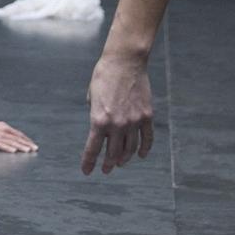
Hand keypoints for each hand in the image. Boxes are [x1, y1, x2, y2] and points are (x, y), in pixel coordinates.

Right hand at [0, 121, 37, 153]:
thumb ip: (5, 130)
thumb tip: (14, 135)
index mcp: (4, 127)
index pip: (18, 134)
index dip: (26, 139)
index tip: (32, 144)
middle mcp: (2, 131)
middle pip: (17, 138)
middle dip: (27, 143)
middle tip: (35, 149)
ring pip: (11, 142)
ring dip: (20, 146)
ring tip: (27, 151)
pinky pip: (1, 145)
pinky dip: (8, 148)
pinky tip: (13, 151)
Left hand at [82, 55, 154, 174]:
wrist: (124, 63)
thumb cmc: (103, 77)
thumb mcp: (91, 97)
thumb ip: (95, 115)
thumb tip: (100, 128)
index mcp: (98, 120)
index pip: (93, 148)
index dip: (89, 162)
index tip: (87, 171)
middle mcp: (117, 124)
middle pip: (112, 152)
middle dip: (108, 163)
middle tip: (106, 169)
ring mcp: (134, 121)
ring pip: (130, 148)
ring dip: (125, 158)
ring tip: (120, 163)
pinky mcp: (147, 116)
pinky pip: (147, 138)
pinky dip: (145, 148)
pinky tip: (141, 155)